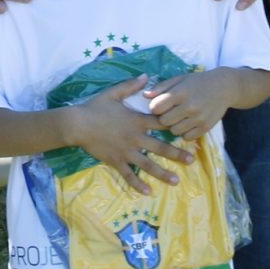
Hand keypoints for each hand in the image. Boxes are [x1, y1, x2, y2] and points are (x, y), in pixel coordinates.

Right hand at [60, 76, 190, 194]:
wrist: (78, 124)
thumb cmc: (95, 108)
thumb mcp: (114, 93)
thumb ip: (131, 85)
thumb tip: (147, 76)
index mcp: (137, 121)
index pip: (161, 124)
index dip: (176, 126)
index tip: (189, 131)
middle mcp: (135, 138)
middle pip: (160, 147)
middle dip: (177, 154)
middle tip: (191, 161)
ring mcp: (126, 151)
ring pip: (148, 165)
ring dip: (162, 173)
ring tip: (176, 181)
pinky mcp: (116, 161)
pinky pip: (128, 175)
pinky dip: (138, 184)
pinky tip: (148, 192)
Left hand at [145, 69, 238, 140]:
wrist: (225, 87)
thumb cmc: (198, 82)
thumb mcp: (180, 79)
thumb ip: (161, 87)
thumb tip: (145, 95)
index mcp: (180, 92)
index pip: (156, 107)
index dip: (155, 107)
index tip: (160, 105)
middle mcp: (189, 106)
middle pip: (164, 121)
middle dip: (164, 117)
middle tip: (170, 112)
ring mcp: (198, 118)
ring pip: (174, 131)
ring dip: (174, 126)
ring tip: (180, 117)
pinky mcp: (206, 128)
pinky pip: (187, 137)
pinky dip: (185, 132)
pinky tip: (188, 123)